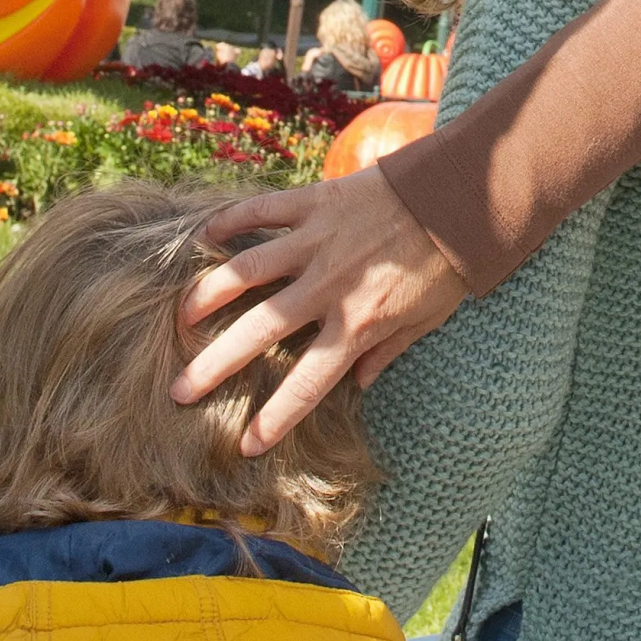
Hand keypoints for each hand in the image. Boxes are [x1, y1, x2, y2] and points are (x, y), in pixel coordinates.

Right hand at [173, 165, 467, 454]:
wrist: (461, 196)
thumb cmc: (449, 262)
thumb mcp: (428, 321)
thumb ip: (388, 353)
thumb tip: (359, 385)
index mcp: (357, 324)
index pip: (307, 383)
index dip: (276, 417)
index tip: (247, 443)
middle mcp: (328, 287)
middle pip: (257, 332)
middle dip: (214, 365)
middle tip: (179, 389)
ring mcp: (317, 242)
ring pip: (245, 271)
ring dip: (206, 294)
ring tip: (179, 316)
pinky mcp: (314, 203)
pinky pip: (262, 211)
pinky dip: (231, 221)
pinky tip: (204, 235)